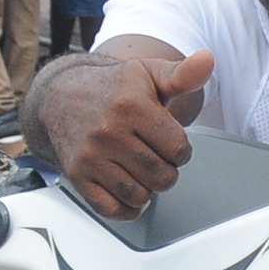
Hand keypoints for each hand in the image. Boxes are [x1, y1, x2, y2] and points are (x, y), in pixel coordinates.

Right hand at [31, 50, 212, 215]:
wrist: (61, 95)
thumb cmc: (112, 87)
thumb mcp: (149, 74)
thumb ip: (183, 74)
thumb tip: (207, 60)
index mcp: (131, 106)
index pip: (178, 149)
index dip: (180, 150)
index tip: (170, 142)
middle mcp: (108, 132)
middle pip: (162, 177)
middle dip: (166, 170)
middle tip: (154, 156)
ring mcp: (90, 157)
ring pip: (140, 196)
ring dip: (147, 188)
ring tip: (140, 170)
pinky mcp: (77, 176)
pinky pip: (112, 210)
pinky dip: (126, 208)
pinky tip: (128, 190)